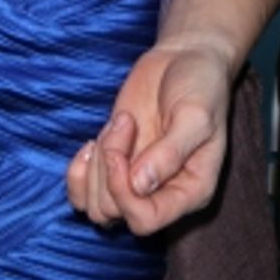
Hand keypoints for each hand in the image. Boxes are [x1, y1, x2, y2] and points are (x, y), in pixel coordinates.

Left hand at [66, 38, 231, 234]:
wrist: (186, 59)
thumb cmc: (201, 86)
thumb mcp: (196, 114)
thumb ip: (171, 152)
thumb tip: (138, 185)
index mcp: (190, 191)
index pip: (147, 220)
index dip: (124, 194)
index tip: (119, 154)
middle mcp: (162, 195)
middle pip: (115, 212)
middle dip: (109, 168)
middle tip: (125, 122)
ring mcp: (135, 181)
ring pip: (96, 205)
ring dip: (97, 163)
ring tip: (121, 123)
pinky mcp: (114, 167)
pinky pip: (82, 195)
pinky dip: (77, 174)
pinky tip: (91, 143)